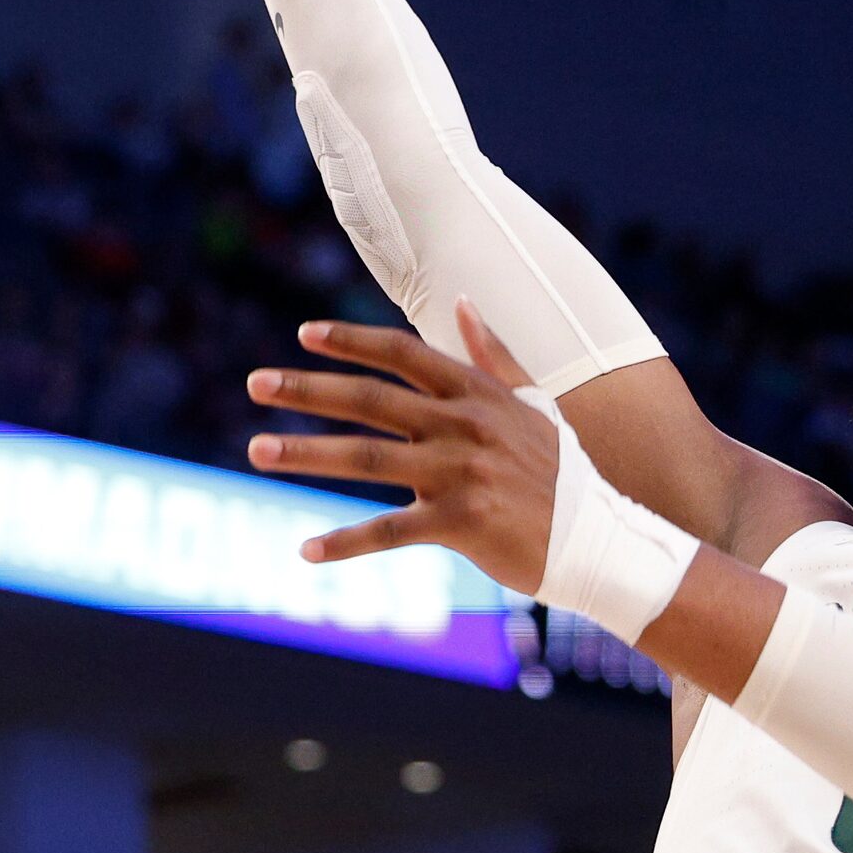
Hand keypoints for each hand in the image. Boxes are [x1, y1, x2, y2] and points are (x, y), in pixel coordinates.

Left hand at [244, 299, 559, 594]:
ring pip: (368, 459)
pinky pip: (390, 531)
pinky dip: (345, 542)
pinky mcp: (461, 523)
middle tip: (255, 383)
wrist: (597, 536)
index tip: (304, 334)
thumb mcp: (531, 401)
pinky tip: (305, 550)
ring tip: (258, 450)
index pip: (404, 353)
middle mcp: (465, 426)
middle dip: (309, 389)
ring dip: (307, 454)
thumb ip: (491, 354)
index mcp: (477, 393)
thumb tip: (464, 302)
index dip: (353, 341)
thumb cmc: (560, 468)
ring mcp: (461, 474)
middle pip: (372, 399)